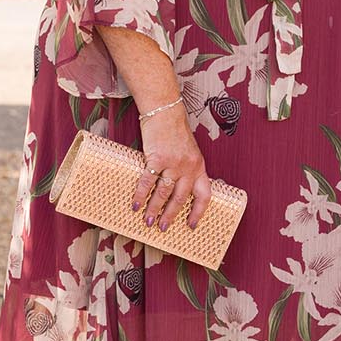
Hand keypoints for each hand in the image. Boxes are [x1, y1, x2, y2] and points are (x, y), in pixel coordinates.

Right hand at [133, 107, 211, 229]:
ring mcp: (173, 163)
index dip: (199, 212)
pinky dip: (141, 195)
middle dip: (170, 216)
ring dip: (154, 209)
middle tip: (162, 228)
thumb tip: (177, 190)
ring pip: (163, 193)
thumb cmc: (175, 131)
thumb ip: (186, 169)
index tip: (192, 225)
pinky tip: (136, 204)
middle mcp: (188, 167)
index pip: (204, 195)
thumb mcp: (189, 152)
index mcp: (199, 166)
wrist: (165, 112)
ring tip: (147, 220)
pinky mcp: (157, 158)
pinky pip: (148, 182)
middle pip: (180, 199)